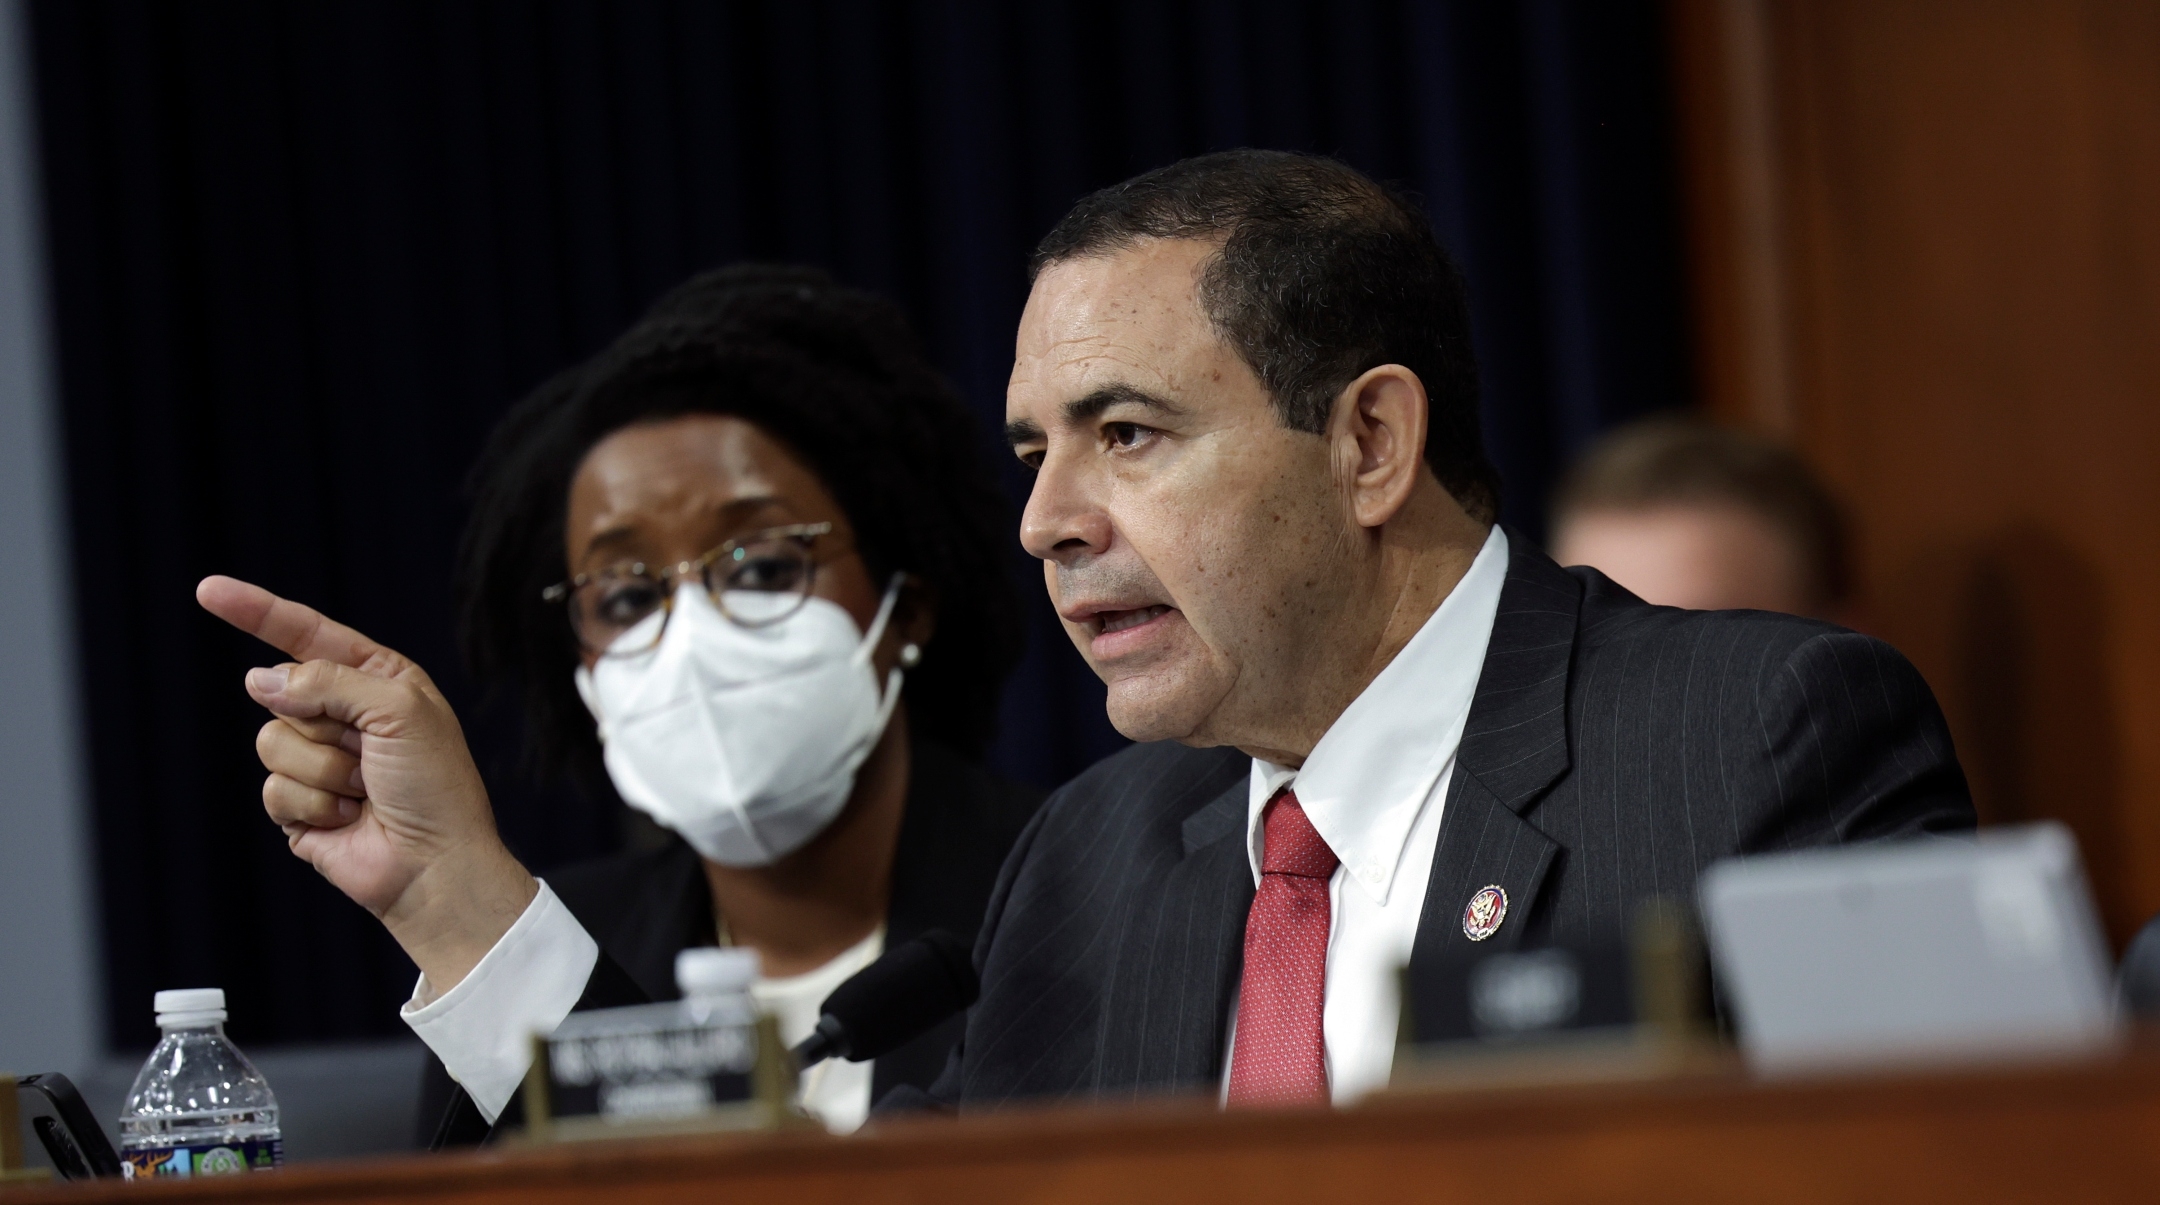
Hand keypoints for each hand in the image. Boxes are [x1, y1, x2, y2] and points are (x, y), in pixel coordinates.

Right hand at [197, 575, 535, 993]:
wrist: (434, 864)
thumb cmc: (435, 785)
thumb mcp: (398, 709)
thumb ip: (328, 680)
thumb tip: (261, 679)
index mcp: (378, 679)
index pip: (307, 634)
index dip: (257, 611)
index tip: (209, 590)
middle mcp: (345, 714)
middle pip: (281, 692)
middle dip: (324, 725)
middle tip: (371, 755)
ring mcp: (319, 760)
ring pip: (271, 741)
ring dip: (322, 770)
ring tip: (363, 790)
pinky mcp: (300, 804)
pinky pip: (273, 789)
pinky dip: (312, 805)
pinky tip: (348, 819)